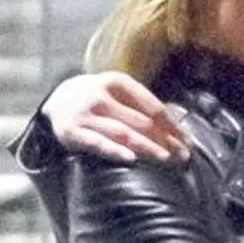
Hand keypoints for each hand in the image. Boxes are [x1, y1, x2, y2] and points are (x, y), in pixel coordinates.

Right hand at [40, 71, 190, 163]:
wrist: (56, 99)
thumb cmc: (99, 99)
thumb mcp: (118, 92)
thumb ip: (141, 106)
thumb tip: (177, 130)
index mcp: (119, 83)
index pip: (153, 107)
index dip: (172, 125)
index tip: (187, 141)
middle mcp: (102, 95)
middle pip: (141, 121)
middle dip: (165, 140)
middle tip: (183, 156)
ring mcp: (86, 113)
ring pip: (123, 132)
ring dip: (147, 147)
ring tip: (165, 159)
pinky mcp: (72, 131)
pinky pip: (97, 143)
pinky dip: (114, 151)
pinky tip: (131, 159)